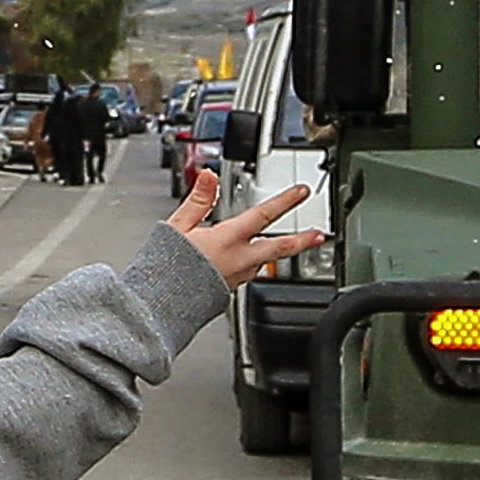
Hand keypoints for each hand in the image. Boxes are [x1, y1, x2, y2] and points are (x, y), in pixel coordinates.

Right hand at [169, 171, 322, 286]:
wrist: (160, 305)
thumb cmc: (165, 267)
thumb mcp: (178, 226)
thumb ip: (199, 199)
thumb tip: (209, 175)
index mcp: (227, 239)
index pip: (263, 215)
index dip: (285, 201)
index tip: (302, 192)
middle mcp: (239, 260)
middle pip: (280, 247)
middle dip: (302, 240)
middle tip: (319, 234)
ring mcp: (238, 277)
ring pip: (267, 262)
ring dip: (282, 253)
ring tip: (294, 246)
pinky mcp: (231, 289)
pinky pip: (251, 273)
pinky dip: (258, 264)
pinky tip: (257, 262)